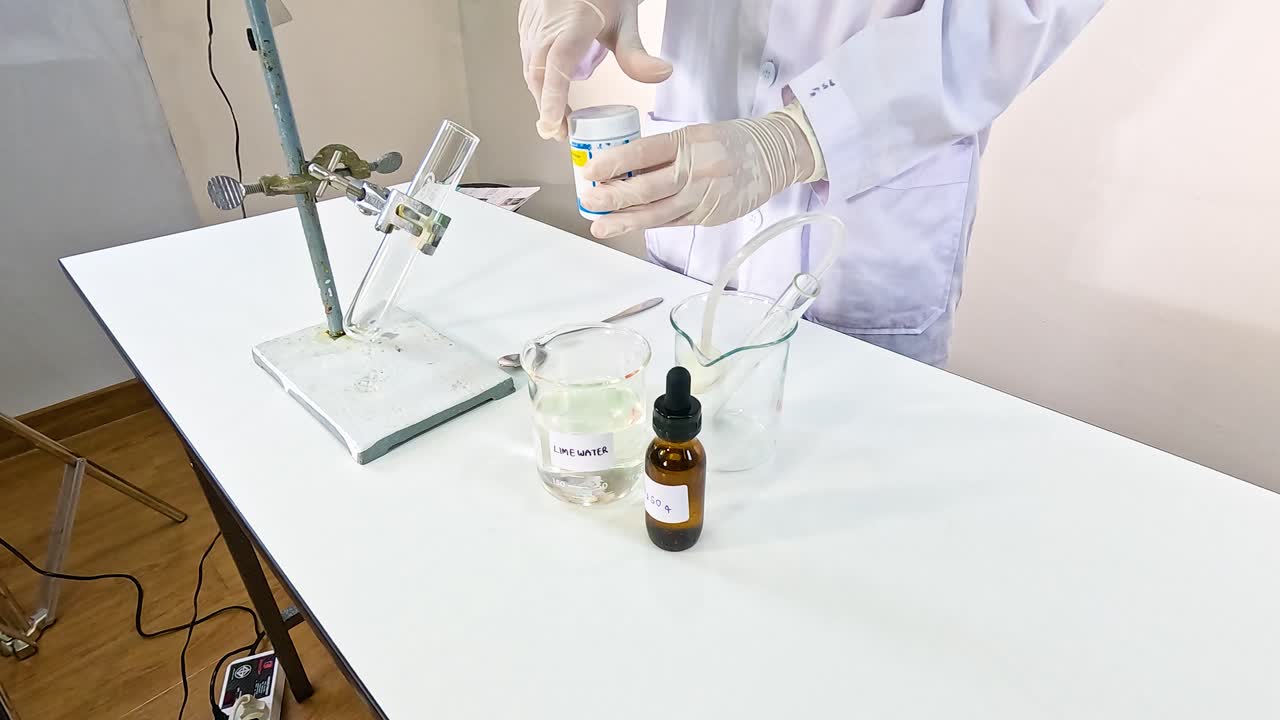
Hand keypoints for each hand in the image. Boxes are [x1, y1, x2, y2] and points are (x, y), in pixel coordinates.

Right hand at [518, 0, 671, 140]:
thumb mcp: (626, 18)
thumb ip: (637, 53)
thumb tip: (661, 74)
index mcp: (573, 21)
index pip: (558, 64)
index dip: (553, 97)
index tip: (553, 123)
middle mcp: (547, 24)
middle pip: (539, 74)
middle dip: (547, 107)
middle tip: (561, 133)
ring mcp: (533, 25)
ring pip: (531, 69)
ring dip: (542, 97)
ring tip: (559, 119)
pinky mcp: (526, 27)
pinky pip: (528, 59)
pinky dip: (539, 81)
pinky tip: (551, 93)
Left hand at [579, 109, 818, 238]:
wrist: (777, 154)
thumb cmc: (732, 141)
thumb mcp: (698, 133)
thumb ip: (666, 151)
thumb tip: (625, 168)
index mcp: (690, 141)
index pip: (644, 152)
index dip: (614, 163)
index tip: (590, 171)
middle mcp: (697, 170)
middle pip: (647, 188)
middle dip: (613, 198)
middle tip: (589, 202)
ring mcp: (705, 197)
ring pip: (657, 213)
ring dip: (625, 221)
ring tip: (600, 226)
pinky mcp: (711, 216)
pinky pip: (674, 222)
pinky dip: (650, 224)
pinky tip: (630, 225)